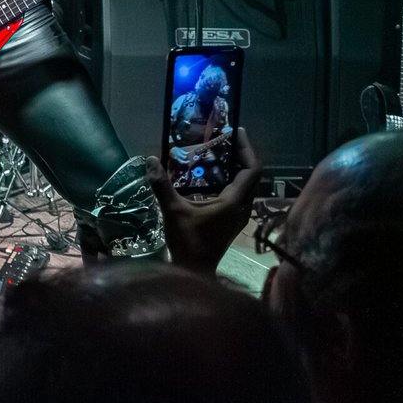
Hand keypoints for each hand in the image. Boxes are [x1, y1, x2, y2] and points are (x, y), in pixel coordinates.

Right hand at [145, 128, 262, 273]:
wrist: (195, 271)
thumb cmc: (188, 241)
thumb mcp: (172, 211)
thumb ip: (162, 184)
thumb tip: (151, 159)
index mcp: (234, 202)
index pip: (252, 169)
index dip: (246, 149)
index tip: (236, 131)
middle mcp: (243, 207)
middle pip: (251, 175)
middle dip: (241, 155)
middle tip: (225, 139)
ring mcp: (240, 215)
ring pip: (246, 185)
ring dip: (236, 167)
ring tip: (218, 152)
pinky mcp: (233, 220)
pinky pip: (238, 193)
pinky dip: (230, 180)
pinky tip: (211, 176)